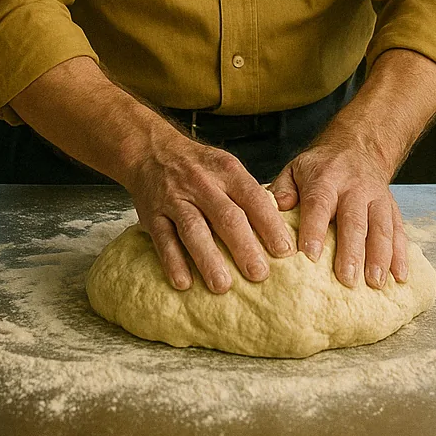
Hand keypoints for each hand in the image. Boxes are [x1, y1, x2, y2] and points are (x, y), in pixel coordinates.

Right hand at [124, 124, 295, 294]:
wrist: (150, 150)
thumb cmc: (198, 166)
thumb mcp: (226, 167)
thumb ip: (248, 194)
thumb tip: (276, 230)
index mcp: (226, 170)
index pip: (253, 198)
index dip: (270, 225)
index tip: (285, 251)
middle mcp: (202, 183)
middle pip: (226, 217)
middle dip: (244, 247)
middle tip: (260, 275)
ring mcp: (175, 199)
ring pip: (194, 230)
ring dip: (209, 259)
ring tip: (223, 285)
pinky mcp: (152, 215)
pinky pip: (163, 240)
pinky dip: (173, 262)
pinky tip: (184, 283)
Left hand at [270, 137, 407, 289]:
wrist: (357, 146)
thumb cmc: (321, 167)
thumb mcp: (296, 168)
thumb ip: (283, 189)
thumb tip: (277, 209)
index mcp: (325, 178)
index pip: (319, 204)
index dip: (315, 229)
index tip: (310, 255)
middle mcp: (354, 186)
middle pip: (354, 220)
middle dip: (351, 251)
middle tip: (347, 279)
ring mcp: (376, 197)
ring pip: (380, 226)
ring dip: (380, 256)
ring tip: (375, 283)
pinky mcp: (392, 206)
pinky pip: (399, 230)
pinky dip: (401, 254)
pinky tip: (399, 276)